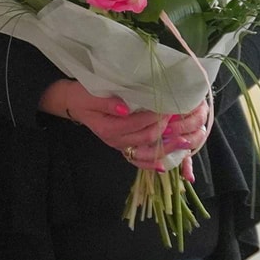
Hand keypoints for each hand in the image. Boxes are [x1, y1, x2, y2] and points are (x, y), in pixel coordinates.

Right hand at [41, 81, 210, 168]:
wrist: (74, 104)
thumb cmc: (83, 95)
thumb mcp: (90, 95)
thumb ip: (108, 103)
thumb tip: (126, 109)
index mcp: (108, 128)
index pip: (137, 124)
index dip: (155, 116)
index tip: (169, 105)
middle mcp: (115, 141)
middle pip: (146, 138)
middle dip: (165, 128)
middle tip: (180, 117)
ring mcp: (120, 146)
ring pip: (147, 153)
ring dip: (167, 149)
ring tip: (185, 142)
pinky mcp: (124, 147)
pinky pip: (140, 161)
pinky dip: (154, 164)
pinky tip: (167, 164)